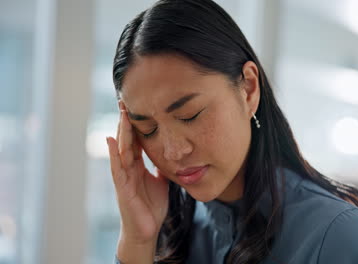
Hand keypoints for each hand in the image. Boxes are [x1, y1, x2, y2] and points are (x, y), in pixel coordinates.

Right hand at [106, 103, 168, 244]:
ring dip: (121, 130)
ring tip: (121, 112)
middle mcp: (128, 168)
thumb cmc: (152, 206)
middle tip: (125, 100)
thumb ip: (161, 166)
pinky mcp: (122, 188)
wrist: (148, 229)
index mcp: (137, 165)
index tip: (137, 104)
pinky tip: (110, 139)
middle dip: (125, 120)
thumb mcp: (161, 180)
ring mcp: (123, 177)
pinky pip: (117, 168)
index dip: (135, 123)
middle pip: (126, 140)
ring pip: (121, 149)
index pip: (135, 140)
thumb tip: (169, 151)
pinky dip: (114, 153)